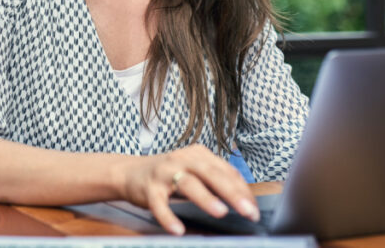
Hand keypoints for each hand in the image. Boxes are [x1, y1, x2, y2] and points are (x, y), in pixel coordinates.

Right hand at [116, 144, 258, 235]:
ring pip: (188, 184)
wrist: (129, 172)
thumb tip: (247, 199)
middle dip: (232, 193)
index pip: (226, 172)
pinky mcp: (149, 189)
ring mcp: (164, 173)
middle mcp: (182, 159)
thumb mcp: (194, 171)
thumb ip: (217, 180)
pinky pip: (159, 204)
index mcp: (198, 154)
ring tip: (221, 212)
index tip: (255, 209)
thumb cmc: (168, 174)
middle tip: (248, 211)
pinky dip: (168, 217)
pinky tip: (177, 230)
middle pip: (211, 174)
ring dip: (205, 198)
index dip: (243, 191)